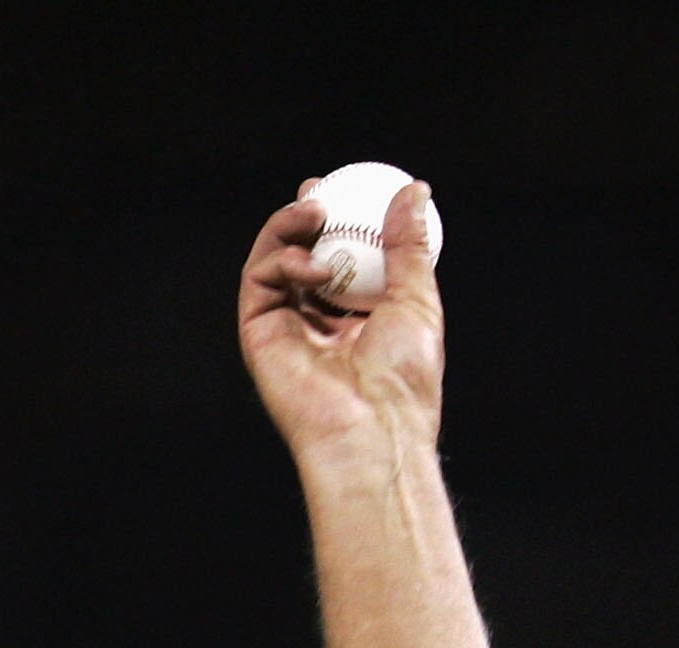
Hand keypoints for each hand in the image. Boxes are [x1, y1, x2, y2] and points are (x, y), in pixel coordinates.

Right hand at [238, 177, 445, 465]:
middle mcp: (324, 320)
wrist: (372, 427)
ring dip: (293, 228)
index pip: (349, 259)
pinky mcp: (260, 330)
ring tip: (316, 212)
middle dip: (307, 217)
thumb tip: (415, 190)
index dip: (346, 223)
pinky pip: (261, 278)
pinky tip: (313, 266)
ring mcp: (290, 325)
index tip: (349, 190)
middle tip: (318, 191)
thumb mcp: (418, 301)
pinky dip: (283, 260)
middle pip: (307, 254)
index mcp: (364, 318)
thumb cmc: (404, 378)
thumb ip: (410, 247)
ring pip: (278, 258)